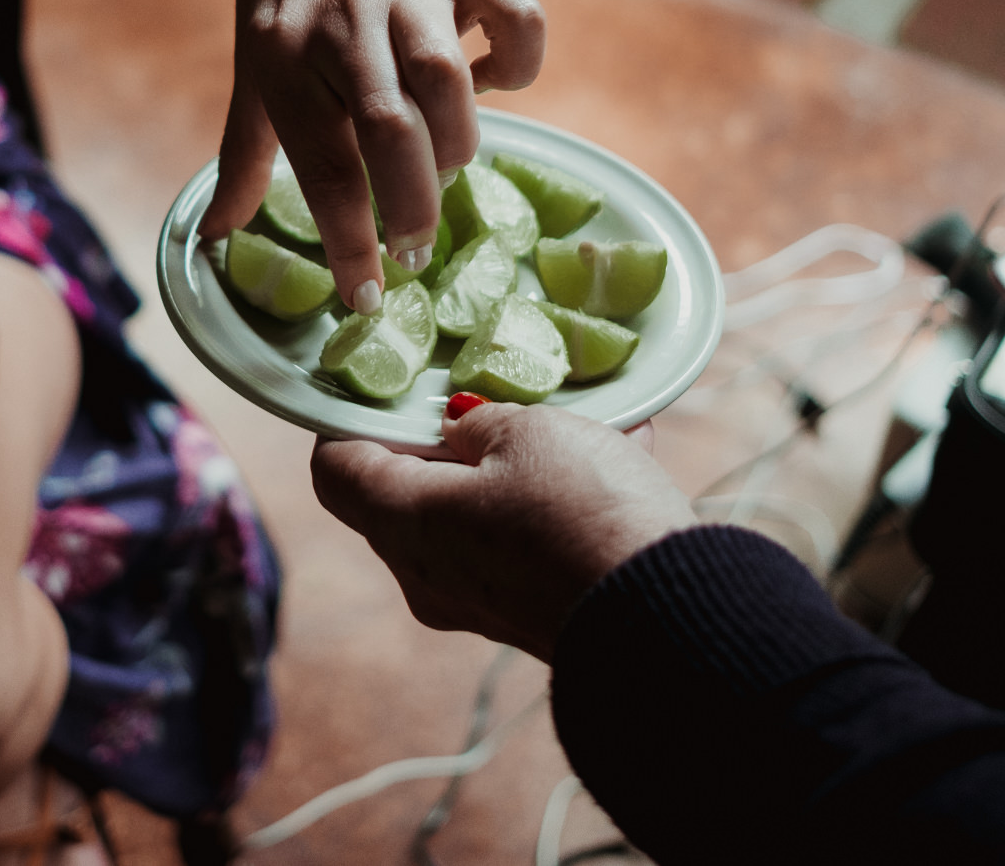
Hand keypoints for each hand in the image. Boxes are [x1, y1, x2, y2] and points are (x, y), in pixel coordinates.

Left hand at [200, 0, 544, 313]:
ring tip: (442, 170)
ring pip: (453, 92)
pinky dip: (516, 67)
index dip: (347, 243)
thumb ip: (244, 143)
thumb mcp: (251, 45)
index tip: (366, 299)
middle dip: (411, 213)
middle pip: (393, 140)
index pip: (321, 166)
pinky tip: (490, 80)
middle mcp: (344, 20)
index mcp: (280, 49)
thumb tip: (215, 234)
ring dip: (458, 149)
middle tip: (413, 248)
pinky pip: (516, 25)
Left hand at [311, 402, 695, 659]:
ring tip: (571, 421)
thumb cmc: (584, 514)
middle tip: (486, 395)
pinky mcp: (526, 615)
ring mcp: (475, 604)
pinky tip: (608, 457)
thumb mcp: (530, 434)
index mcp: (405, 523)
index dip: (347, 420)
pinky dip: (545, 500)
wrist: (669, 620)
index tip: (388, 385)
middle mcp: (425, 574)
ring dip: (508, 464)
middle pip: (400, 493)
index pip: (335, 469)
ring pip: (468, 516)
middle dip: (442, 439)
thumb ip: (481, 423)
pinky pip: (516, 543)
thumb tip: (460, 431)